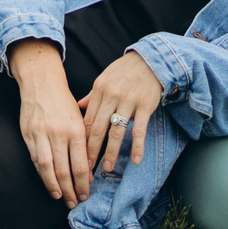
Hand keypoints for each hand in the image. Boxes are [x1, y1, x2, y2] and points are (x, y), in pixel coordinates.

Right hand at [10, 40, 91, 206]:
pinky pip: (35, 158)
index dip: (83, 184)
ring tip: (59, 197)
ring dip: (54, 186)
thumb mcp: (80, 120)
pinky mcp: (28, 133)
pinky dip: (41, 173)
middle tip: (73, 202)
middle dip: (69, 190)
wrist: (42, 82)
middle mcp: (58, 133)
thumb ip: (84, 145)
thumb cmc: (64, 103)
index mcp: (76, 130)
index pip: (80, 165)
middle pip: (64, 170)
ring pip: (47, 168)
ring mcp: (41, 134)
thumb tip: (87, 174)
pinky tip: (47, 181)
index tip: (85, 194)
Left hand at [79, 52, 164, 175]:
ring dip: (111, 152)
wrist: (150, 60)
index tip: (77, 154)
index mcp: (99, 90)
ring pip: (117, 132)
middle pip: (98, 128)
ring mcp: (128, 102)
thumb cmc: (124, 71)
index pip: (88, 120)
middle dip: (91, 150)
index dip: (82, 139)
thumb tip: (78, 107)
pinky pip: (139, 130)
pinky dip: (137, 147)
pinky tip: (136, 160)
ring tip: (107, 167)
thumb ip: (92, 96)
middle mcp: (111, 96)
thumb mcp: (104, 79)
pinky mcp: (144, 106)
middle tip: (86, 168)